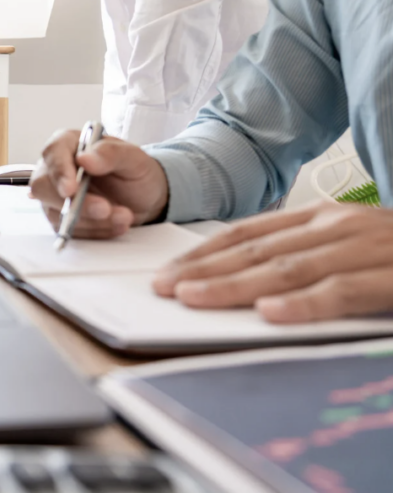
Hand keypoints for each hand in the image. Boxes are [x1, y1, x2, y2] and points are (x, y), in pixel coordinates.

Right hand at [29, 130, 170, 238]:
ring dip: (92, 220)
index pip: (53, 153)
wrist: (143, 198)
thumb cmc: (135, 171)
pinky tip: (116, 224)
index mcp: (69, 144)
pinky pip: (68, 230)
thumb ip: (110, 153)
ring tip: (123, 216)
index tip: (71, 189)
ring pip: (56, 213)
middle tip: (104, 209)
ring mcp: (55, 196)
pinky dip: (95, 231)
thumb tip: (84, 159)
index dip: (59, 171)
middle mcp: (56, 169)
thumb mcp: (134, 157)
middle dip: (75, 203)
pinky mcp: (61, 219)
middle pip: (44, 186)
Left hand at [153, 201, 392, 322]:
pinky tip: (271, 313)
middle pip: (258, 251)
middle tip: (163, 290)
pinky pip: (344, 291)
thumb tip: (246, 283)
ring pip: (290, 268)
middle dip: (206, 271)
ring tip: (195, 299)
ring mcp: (367, 248)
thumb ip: (301, 258)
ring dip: (237, 285)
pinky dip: (306, 303)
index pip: (248, 234)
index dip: (204, 254)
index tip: (167, 274)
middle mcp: (338, 226)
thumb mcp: (345, 249)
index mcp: (322, 218)